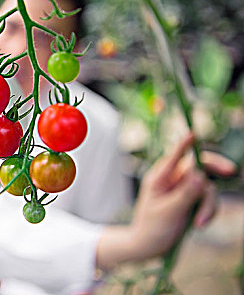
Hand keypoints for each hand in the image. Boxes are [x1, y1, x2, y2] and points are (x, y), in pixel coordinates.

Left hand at [97, 133, 235, 268]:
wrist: (150, 247)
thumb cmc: (153, 228)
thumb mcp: (169, 211)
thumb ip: (185, 193)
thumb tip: (200, 175)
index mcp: (159, 177)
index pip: (174, 156)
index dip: (185, 144)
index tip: (193, 134)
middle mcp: (172, 180)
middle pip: (199, 165)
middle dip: (215, 169)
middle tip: (231, 171)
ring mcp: (183, 190)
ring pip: (207, 187)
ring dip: (209, 205)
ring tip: (199, 224)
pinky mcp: (192, 201)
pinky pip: (209, 200)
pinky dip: (209, 211)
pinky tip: (200, 225)